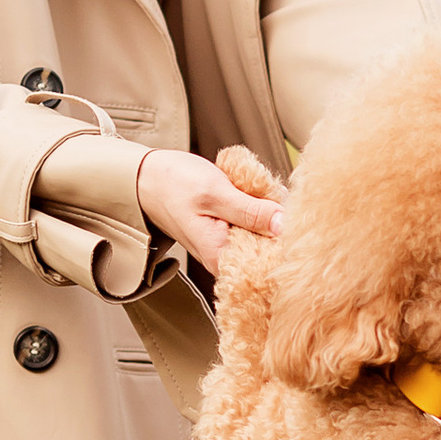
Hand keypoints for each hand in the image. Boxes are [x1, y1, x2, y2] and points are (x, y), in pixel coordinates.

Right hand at [136, 148, 282, 273]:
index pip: (270, 261)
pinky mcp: (230, 232)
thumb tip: (284, 226)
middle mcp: (225, 258)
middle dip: (280, 221)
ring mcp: (228, 245)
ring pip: (266, 233)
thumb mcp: (216, 193)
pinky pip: (256, 223)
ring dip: (270, 211)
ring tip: (257, 191)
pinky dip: (260, 207)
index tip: (292, 214)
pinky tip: (253, 193)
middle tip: (270, 194)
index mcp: (221, 256)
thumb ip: (251, 211)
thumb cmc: (174, 185)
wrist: (148, 178)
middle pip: (271, 248)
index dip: (287, 239)